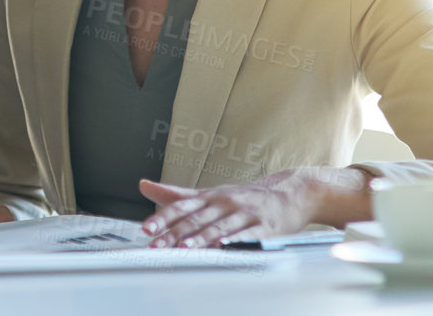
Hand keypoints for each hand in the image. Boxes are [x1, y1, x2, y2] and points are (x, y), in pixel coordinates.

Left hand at [138, 168, 335, 247]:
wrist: (289, 192)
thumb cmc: (243, 197)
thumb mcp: (209, 193)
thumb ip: (177, 194)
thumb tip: (143, 185)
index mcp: (209, 197)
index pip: (181, 207)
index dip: (162, 218)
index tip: (146, 229)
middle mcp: (224, 203)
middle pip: (196, 219)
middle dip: (175, 233)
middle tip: (157, 245)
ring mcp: (244, 213)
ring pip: (219, 227)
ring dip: (201, 238)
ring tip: (185, 247)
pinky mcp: (264, 226)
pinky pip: (248, 234)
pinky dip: (236, 240)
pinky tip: (225, 246)